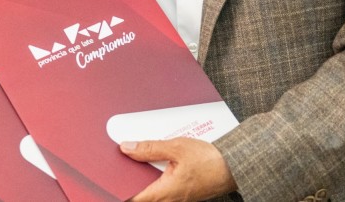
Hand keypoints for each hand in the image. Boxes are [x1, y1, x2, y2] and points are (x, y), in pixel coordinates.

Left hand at [121, 138, 235, 201]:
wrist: (234, 166)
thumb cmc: (209, 160)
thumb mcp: (177, 147)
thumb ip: (150, 148)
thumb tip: (127, 148)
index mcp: (165, 192)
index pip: (135, 198)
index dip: (120, 190)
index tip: (110, 180)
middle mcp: (169, 200)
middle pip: (142, 194)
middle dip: (131, 179)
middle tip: (124, 161)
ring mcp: (176, 198)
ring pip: (152, 190)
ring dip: (144, 176)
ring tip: (138, 158)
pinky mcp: (182, 193)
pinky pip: (163, 187)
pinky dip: (156, 175)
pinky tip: (157, 161)